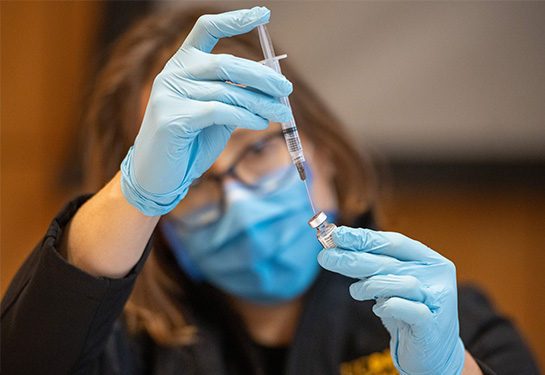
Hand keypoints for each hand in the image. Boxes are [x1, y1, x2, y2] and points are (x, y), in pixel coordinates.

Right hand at [121, 7, 292, 214]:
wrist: (159, 176)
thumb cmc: (190, 143)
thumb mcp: (216, 115)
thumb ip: (236, 96)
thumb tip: (272, 84)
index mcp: (182, 64)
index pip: (206, 29)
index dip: (234, 19)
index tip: (263, 14)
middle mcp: (173, 73)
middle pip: (225, 64)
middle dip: (261, 76)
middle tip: (286, 89)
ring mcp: (169, 94)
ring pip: (227, 92)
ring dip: (260, 103)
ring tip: (281, 113)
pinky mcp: (172, 117)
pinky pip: (219, 111)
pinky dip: (245, 117)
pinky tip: (260, 122)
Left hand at [318, 226, 464, 374]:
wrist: (430, 354)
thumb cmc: (405, 312)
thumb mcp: (388, 284)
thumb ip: (370, 266)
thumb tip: (335, 245)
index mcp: (430, 260)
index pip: (394, 242)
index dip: (364, 238)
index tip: (336, 235)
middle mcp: (437, 276)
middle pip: (391, 261)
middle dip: (353, 258)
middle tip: (325, 257)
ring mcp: (438, 300)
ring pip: (403, 283)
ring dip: (371, 285)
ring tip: (356, 292)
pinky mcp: (431, 324)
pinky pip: (408, 309)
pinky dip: (388, 306)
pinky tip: (378, 309)